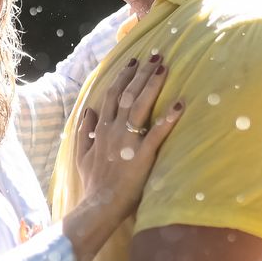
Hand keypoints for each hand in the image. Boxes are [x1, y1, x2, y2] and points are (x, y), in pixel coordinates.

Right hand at [69, 56, 182, 257]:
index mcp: (102, 128)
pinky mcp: (142, 154)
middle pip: (128, 93)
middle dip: (142, 73)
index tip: (133, 61)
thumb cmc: (94, 182)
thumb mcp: (81, 155)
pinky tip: (180, 105)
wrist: (99, 204)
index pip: (112, 94)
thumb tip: (88, 110)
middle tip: (156, 56)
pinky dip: (168, 118)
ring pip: (140, 105)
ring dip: (153, 85)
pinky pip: (157, 133)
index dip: (124, 76)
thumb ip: (84, 131)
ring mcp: (128, 141)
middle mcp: (114, 129)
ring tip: (164, 68)